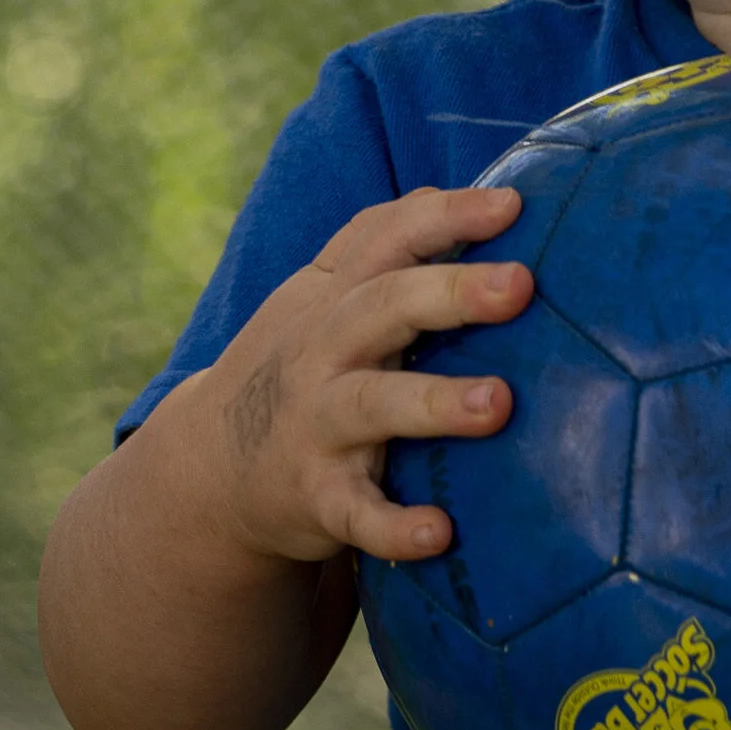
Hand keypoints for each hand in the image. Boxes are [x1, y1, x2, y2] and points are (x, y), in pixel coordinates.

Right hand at [190, 184, 530, 565]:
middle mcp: (323, 350)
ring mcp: (316, 424)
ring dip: (434, 403)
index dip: (445, 216)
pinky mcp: (316, 498)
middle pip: (385, 308)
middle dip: (451, 293)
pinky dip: (393, 526)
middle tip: (520, 285)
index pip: (386, 238)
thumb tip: (489, 195)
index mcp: (336, 296)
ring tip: (499, 404)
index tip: (513, 205)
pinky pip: (356, 514)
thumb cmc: (304, 364)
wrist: (210, 468)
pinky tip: (439, 534)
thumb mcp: (327, 297)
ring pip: (372, 405)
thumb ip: (391, 245)